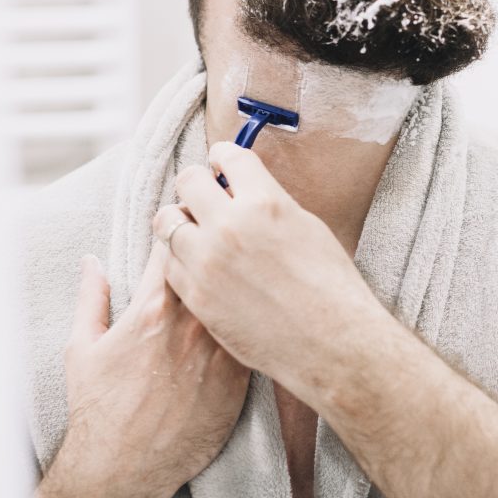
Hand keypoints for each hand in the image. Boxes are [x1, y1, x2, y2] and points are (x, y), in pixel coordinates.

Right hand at [39, 243, 249, 497]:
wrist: (124, 469)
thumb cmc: (98, 410)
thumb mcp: (82, 349)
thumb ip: (91, 298)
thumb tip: (92, 261)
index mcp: (152, 310)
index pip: (175, 246)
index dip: (183, 224)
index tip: (188, 214)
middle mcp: (192, 325)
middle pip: (216, 265)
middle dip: (218, 244)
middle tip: (225, 230)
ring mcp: (220, 352)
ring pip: (243, 298)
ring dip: (243, 280)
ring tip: (249, 265)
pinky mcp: (240, 379)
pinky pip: (256, 336)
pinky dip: (256, 321)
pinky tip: (261, 311)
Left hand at [156, 141, 384, 403]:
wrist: (331, 341)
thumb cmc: (330, 285)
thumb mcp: (306, 226)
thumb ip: (267, 204)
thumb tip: (241, 192)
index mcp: (264, 202)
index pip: (227, 156)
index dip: (222, 157)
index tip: (220, 164)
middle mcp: (230, 225)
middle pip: (188, 180)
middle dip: (197, 184)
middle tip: (205, 196)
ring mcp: (207, 261)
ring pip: (167, 220)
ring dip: (180, 219)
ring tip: (195, 230)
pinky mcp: (195, 295)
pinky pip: (167, 261)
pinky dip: (178, 256)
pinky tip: (197, 262)